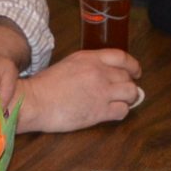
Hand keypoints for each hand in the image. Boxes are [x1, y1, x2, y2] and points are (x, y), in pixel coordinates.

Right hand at [16, 49, 142, 131]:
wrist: (34, 101)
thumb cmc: (44, 86)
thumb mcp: (68, 65)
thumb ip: (88, 66)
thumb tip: (103, 74)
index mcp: (89, 58)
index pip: (122, 57)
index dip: (132, 66)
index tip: (135, 72)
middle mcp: (99, 72)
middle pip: (128, 76)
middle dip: (128, 85)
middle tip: (123, 93)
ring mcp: (101, 91)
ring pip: (131, 93)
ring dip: (128, 99)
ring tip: (119, 103)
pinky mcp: (99, 111)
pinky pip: (123, 111)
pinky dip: (120, 112)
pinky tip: (111, 113)